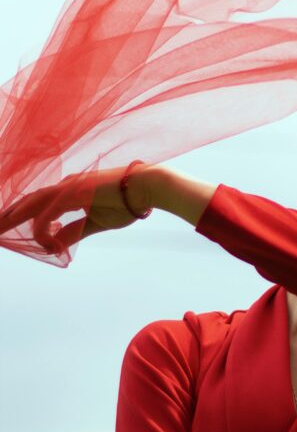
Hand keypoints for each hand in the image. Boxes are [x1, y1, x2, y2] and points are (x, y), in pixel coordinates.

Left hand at [0, 165, 153, 251]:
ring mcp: (67, 188)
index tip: (11, 231)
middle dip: (8, 216)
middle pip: (28, 202)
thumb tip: (56, 243)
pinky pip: (47, 213)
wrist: (147, 187)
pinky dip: (42, 229)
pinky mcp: (73, 193)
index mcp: (69, 192)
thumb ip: (74, 231)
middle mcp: (64, 187)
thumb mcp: (95, 222)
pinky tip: (45, 242)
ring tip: (0, 231)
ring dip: (13, 218)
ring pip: (31, 204)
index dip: (22, 217)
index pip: (38, 204)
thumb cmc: (127, 202)